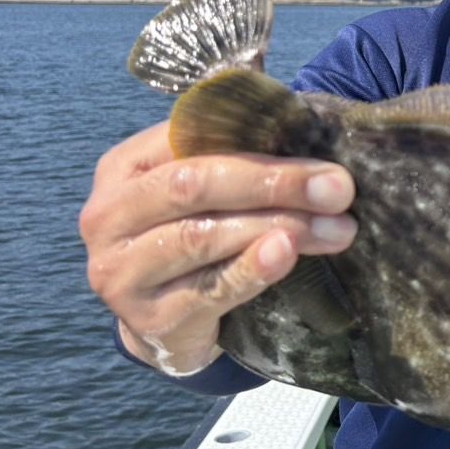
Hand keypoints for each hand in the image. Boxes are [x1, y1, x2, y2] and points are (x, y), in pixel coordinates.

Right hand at [81, 121, 356, 375]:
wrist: (165, 322)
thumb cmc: (196, 233)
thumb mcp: (205, 188)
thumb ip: (239, 153)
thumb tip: (311, 125)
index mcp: (125, 167)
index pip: (190, 140)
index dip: (260, 142)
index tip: (325, 155)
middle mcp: (109, 215)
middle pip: (193, 185)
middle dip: (275, 183)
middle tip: (340, 191)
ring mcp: (121, 271)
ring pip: (202, 236)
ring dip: (279, 226)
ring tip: (336, 229)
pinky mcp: (148, 319)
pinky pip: (208, 289)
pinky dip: (252, 270)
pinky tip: (287, 255)